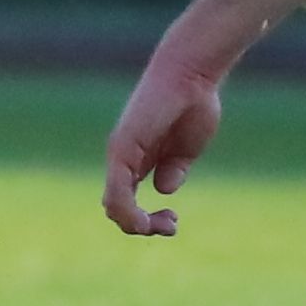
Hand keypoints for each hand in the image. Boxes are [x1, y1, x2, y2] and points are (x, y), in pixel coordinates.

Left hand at [102, 46, 227, 237]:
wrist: (190, 77)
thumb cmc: (192, 107)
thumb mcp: (183, 150)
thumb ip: (172, 170)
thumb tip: (163, 190)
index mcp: (138, 162)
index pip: (124, 202)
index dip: (145, 221)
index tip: (174, 219)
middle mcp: (124, 159)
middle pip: (116, 208)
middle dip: (142, 227)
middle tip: (170, 225)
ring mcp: (121, 154)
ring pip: (113, 204)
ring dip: (136, 225)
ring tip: (165, 224)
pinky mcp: (124, 147)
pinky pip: (117, 187)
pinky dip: (128, 211)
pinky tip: (144, 220)